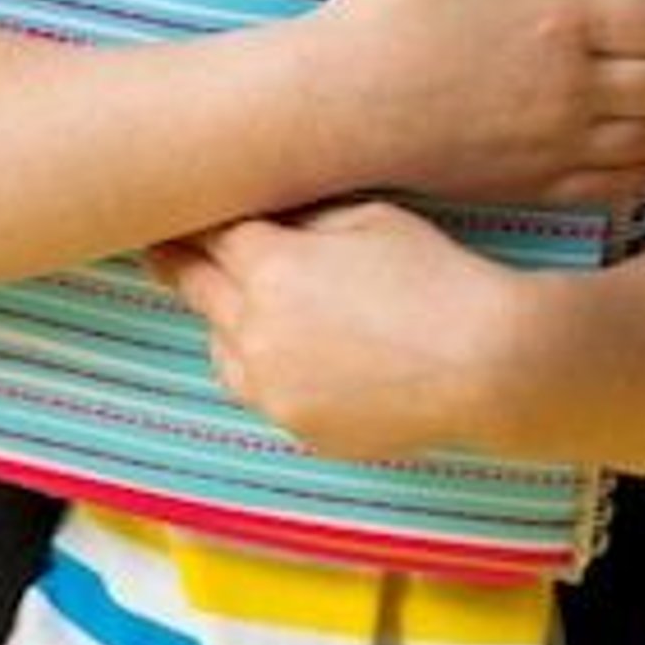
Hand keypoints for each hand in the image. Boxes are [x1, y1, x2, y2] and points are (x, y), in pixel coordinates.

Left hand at [152, 203, 518, 459]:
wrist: (484, 362)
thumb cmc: (432, 276)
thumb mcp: (365, 217)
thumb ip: (304, 219)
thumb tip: (272, 218)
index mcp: (270, 268)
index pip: (210, 238)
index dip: (192, 224)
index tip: (175, 214)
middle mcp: (257, 332)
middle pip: (200, 291)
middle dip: (181, 266)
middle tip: (161, 251)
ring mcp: (275, 389)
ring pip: (221, 352)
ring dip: (222, 324)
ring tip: (228, 305)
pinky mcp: (300, 429)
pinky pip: (260, 394)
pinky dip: (261, 370)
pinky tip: (284, 354)